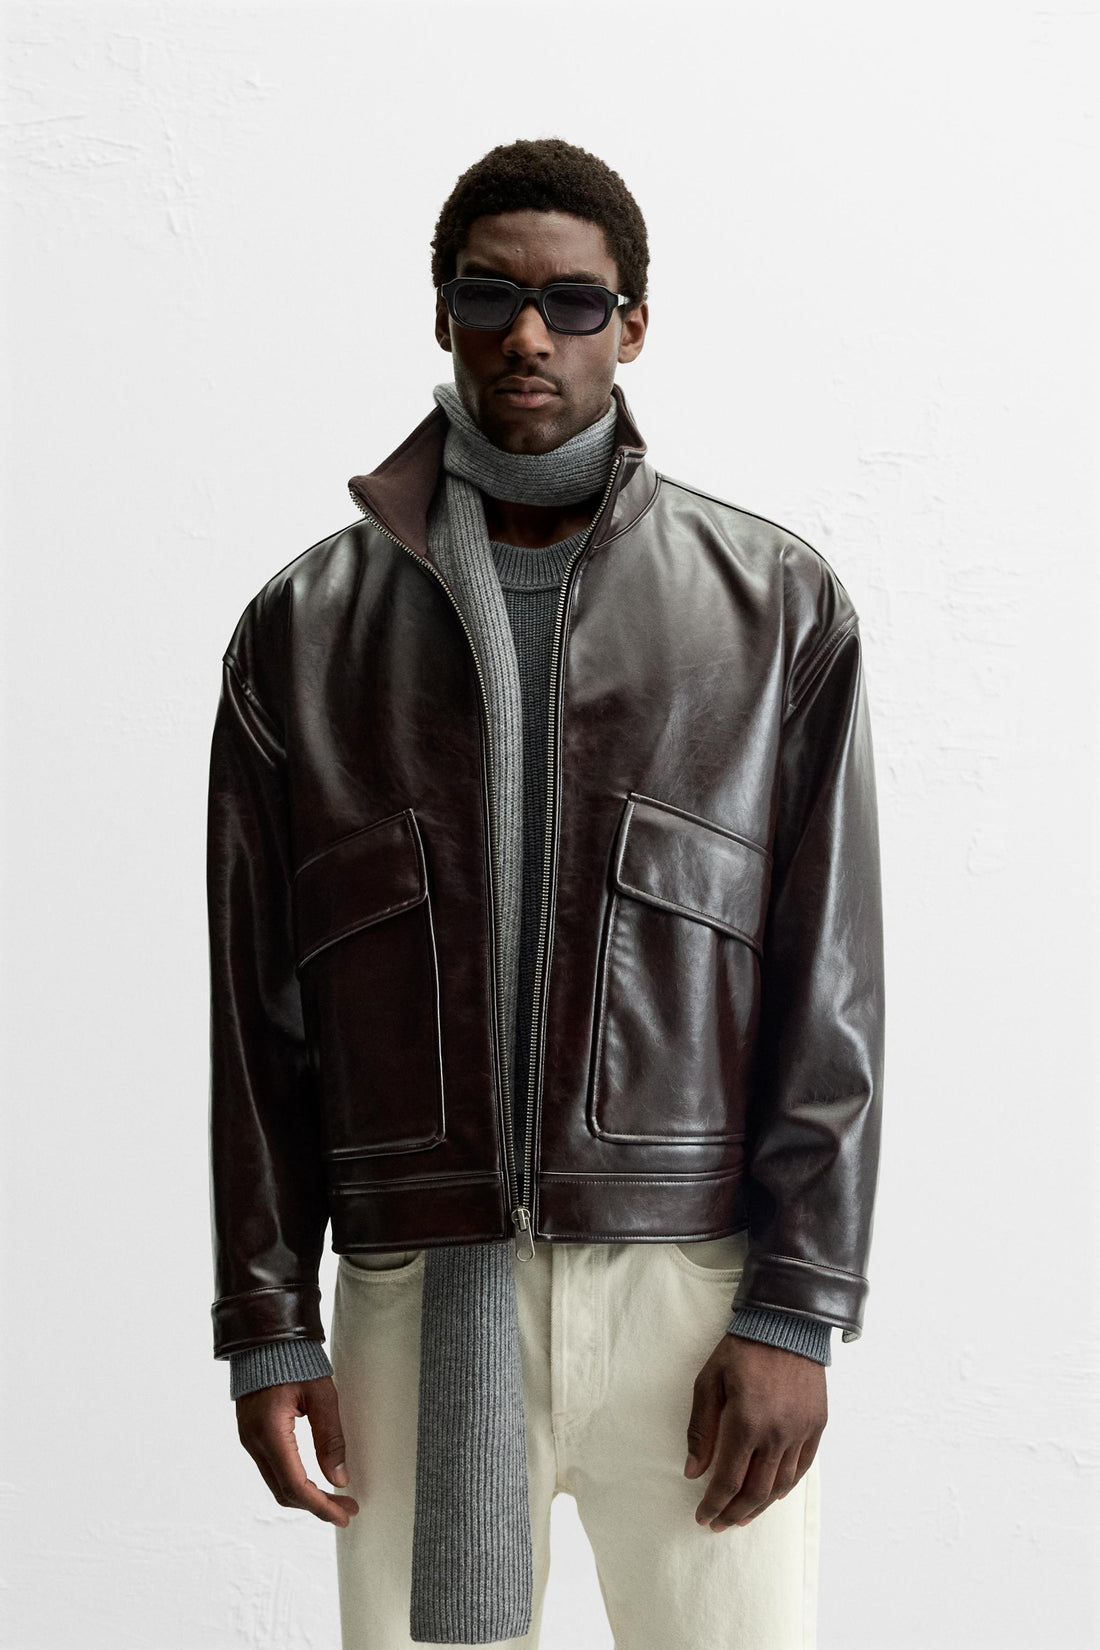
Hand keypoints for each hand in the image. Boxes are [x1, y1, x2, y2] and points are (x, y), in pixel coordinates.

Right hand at [236, 1375, 359, 1526]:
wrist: (265, 1338)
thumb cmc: (296, 1360)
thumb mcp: (322, 1395)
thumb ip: (330, 1439)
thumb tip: (339, 1480)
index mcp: (271, 1433)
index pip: (296, 1487)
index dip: (322, 1507)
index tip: (346, 1514)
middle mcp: (255, 1442)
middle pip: (284, 1493)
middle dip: (317, 1506)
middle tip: (347, 1507)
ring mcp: (249, 1440)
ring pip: (277, 1484)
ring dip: (305, 1496)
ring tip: (335, 1497)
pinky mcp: (251, 1435)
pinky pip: (271, 1470)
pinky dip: (293, 1482)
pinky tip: (313, 1479)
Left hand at [684, 1334, 826, 1530]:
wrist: (787, 1322)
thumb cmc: (741, 1349)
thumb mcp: (709, 1380)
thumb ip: (701, 1428)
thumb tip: (693, 1471)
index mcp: (746, 1422)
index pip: (727, 1480)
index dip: (713, 1505)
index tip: (702, 1517)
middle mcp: (776, 1434)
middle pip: (755, 1491)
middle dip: (734, 1513)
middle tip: (719, 1524)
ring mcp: (800, 1431)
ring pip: (780, 1486)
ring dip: (759, 1506)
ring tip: (742, 1515)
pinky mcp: (817, 1425)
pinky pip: (802, 1468)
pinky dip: (786, 1486)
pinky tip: (772, 1494)